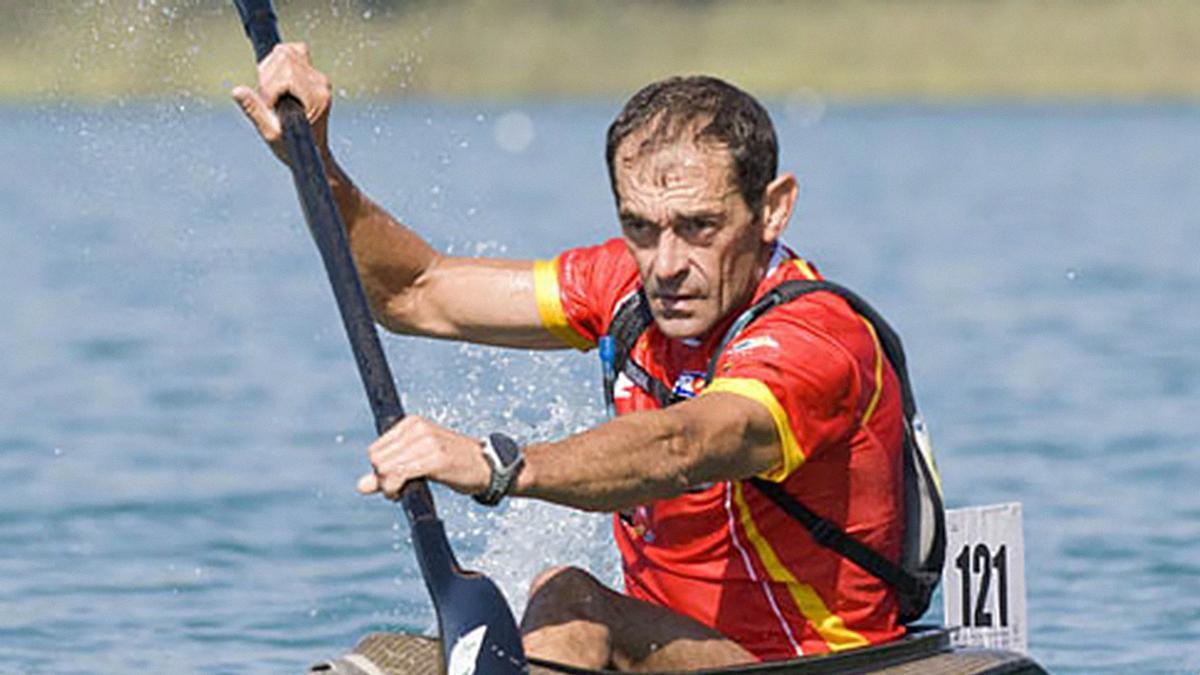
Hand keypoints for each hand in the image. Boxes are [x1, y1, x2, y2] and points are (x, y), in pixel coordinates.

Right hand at [231, 42, 332, 165]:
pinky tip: (275, 81)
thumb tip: (236, 91)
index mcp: (315, 98)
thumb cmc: (293, 147)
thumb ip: (254, 111)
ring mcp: (318, 77)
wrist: (312, 151)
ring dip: (270, 68)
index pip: (286, 75)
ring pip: (287, 51)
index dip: (268, 88)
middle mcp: (320, 83)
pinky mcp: (313, 73)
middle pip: (285, 57)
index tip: (268, 106)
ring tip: (270, 92)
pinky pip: (293, 52)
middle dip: (267, 76)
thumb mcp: (271, 134)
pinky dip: (278, 62)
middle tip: (267, 99)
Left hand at [357, 416, 491, 499]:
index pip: (375, 450)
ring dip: (389, 487)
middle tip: (401, 487)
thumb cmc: (454, 465)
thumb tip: (361, 486)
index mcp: (412, 423)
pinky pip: (398, 475)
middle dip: (383, 479)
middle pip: (376, 460)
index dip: (380, 470)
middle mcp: (417, 428)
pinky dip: (395, 488)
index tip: (396, 480)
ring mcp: (426, 442)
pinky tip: (405, 492)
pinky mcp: (434, 458)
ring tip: (405, 489)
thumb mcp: (419, 463)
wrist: (488, 467)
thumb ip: (389, 472)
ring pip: (384, 468)